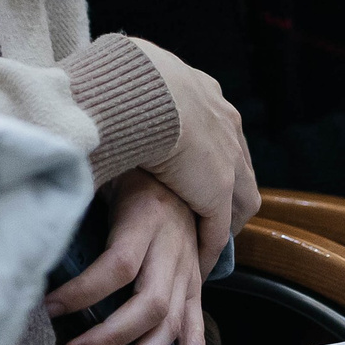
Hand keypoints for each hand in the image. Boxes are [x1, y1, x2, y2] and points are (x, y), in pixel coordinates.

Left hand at [42, 171, 208, 344]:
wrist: (186, 167)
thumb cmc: (136, 174)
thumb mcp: (109, 176)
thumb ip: (81, 196)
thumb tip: (37, 222)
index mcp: (147, 218)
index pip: (117, 264)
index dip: (84, 289)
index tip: (49, 304)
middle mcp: (173, 249)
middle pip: (148, 302)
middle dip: (110, 335)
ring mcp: (188, 273)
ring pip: (173, 324)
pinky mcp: (195, 289)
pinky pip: (197, 333)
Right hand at [130, 39, 259, 273]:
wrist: (143, 89)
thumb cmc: (124, 81)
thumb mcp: (133, 85)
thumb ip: (130, 98)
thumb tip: (104, 99)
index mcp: (203, 92)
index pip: (219, 130)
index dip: (211, 155)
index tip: (197, 170)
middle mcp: (224, 121)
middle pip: (240, 164)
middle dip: (231, 189)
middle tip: (214, 212)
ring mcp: (228, 156)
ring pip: (240, 200)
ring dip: (225, 221)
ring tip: (207, 243)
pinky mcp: (219, 189)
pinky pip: (218, 229)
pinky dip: (209, 248)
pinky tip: (197, 262)